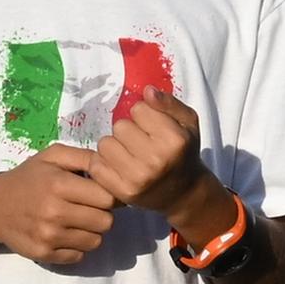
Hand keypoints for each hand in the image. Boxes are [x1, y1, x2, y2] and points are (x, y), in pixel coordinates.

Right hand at [0, 145, 121, 267]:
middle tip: (89, 208)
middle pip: (106, 222)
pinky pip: (79, 256)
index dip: (109, 196)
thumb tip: (113, 167)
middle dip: (102, 214)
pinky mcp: (43, 254)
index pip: (107, 198)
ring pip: (95, 241)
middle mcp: (54, 212)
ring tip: (77, 221)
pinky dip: (77, 247)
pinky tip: (65, 234)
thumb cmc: (28, 178)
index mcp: (59, 184)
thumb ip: (85, 157)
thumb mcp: (53, 156)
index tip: (100, 194)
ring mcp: (48, 236)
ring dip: (91, 232)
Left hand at [87, 92, 209, 218]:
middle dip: (127, 131)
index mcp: (174, 140)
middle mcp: (156, 159)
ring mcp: (138, 177)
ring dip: (114, 146)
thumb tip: (147, 90)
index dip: (144, 115)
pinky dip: (103, 163)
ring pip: (105, 144)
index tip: (151, 127)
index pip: (138, 110)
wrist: (184, 193)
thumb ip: (169, 103)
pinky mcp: (123, 191)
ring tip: (128, 154)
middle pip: (120, 126)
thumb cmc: (184, 153)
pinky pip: (96, 166)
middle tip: (139, 142)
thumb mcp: (188, 123)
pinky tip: (118, 166)